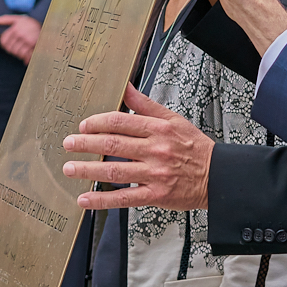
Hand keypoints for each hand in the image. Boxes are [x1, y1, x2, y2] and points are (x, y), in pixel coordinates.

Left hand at [0, 14, 40, 64]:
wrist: (47, 26)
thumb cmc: (31, 23)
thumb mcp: (19, 19)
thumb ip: (6, 19)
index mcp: (15, 28)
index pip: (3, 41)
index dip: (4, 45)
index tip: (8, 45)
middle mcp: (20, 34)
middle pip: (10, 48)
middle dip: (12, 51)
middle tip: (16, 49)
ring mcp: (27, 40)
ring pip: (17, 53)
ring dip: (19, 54)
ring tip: (22, 51)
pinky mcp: (34, 45)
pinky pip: (25, 55)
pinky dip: (25, 58)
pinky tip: (26, 57)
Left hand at [61, 84, 212, 210]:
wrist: (218, 175)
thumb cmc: (194, 147)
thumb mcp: (173, 119)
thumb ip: (146, 104)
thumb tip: (126, 87)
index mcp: (158, 129)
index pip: (121, 122)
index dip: (98, 122)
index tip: (84, 126)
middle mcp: (155, 150)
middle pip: (113, 144)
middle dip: (86, 144)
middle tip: (68, 143)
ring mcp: (155, 174)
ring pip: (115, 171)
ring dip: (88, 169)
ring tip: (69, 168)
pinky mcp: (156, 195)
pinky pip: (124, 198)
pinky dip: (102, 200)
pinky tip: (85, 198)